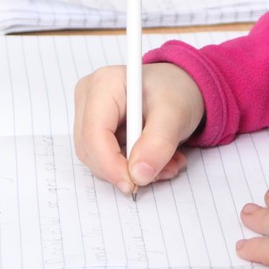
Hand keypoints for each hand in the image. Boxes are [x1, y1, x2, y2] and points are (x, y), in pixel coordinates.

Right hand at [73, 62, 205, 195]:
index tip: (133, 183)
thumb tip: (139, 174)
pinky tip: (156, 159)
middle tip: (160, 172)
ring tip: (166, 163)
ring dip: (132, 171)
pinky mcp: (96, 131)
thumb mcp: (175, 113)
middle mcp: (89, 98)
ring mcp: (89, 115)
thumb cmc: (175, 90)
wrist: (179, 87)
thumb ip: (158, 143)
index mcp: (103, 84)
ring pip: (98, 159)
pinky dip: (132, 168)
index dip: (110, 164)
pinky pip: (106, 160)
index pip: (94, 133)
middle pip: (91, 150)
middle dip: (124, 169)